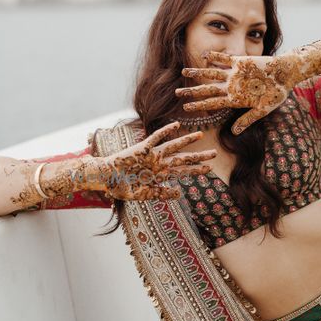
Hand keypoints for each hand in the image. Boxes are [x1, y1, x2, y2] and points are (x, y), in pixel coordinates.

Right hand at [80, 121, 215, 200]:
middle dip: (199, 156)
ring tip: (200, 134)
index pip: (182, 171)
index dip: (195, 169)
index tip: (209, 168)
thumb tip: (180, 193)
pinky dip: (165, 131)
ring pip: (173, 146)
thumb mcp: (144, 195)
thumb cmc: (123, 187)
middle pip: (183, 158)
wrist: (106, 179)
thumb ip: (162, 194)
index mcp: (160, 175)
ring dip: (187, 141)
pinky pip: (156, 138)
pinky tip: (176, 125)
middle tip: (214, 153)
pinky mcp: (142, 148)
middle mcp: (159, 163)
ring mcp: (152, 155)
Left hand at [174, 52, 288, 134]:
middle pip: (207, 89)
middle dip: (192, 91)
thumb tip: (234, 132)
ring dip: (198, 73)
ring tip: (183, 71)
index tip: (185, 108)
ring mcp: (234, 74)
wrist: (286, 74)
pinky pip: (224, 59)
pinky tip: (203, 56)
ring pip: (211, 73)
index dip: (199, 105)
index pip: (213, 103)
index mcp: (235, 99)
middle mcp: (231, 86)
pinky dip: (215, 57)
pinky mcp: (240, 62)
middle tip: (176, 93)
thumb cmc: (277, 93)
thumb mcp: (263, 109)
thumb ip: (247, 119)